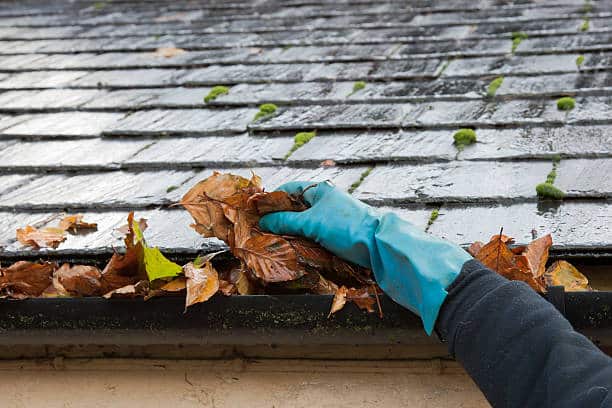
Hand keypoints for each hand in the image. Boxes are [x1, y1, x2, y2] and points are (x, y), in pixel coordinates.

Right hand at [259, 181, 471, 334]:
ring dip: (290, 232)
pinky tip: (292, 249)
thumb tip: (262, 223)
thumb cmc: (346, 227)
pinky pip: (312, 235)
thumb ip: (285, 222)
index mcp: (319, 190)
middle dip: (278, 219)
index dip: (271, 200)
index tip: (255, 213)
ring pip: (303, 223)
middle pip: (294, 207)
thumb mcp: (312, 223)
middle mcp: (325, 201)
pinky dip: (302, 241)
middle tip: (260, 231)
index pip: (288, 190)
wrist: (379, 245)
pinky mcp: (336, 235)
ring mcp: (331, 218)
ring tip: (273, 242)